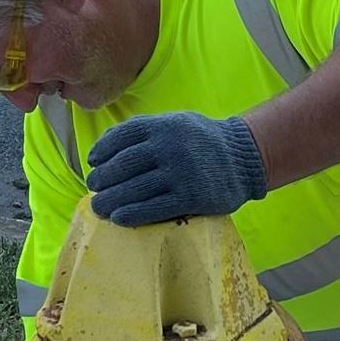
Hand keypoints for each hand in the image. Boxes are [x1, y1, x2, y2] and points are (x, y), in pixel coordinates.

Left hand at [86, 113, 269, 225]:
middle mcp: (169, 146)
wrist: (246, 157)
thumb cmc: (204, 142)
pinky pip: (154, 208)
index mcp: (163, 125)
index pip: (122, 136)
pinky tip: (118, 217)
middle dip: (103, 179)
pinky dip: (132, 214)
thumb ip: (146, 130)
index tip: (93, 162)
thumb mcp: (177, 123)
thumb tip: (105, 145)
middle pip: (123, 165)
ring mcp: (180, 172)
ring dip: (110, 200)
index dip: (102, 150)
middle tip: (94, 187)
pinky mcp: (191, 197)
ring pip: (134, 189)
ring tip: (99, 206)